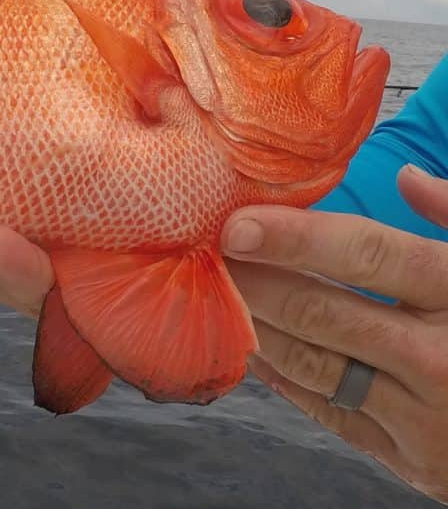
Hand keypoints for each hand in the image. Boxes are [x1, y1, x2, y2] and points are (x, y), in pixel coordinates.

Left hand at [221, 164, 447, 503]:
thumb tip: (406, 176)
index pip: (366, 256)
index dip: (294, 238)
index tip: (237, 223)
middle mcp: (441, 359)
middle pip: (323, 312)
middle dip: (256, 280)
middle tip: (209, 252)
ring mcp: (422, 417)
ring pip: (314, 364)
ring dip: (258, 325)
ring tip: (219, 289)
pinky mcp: (408, 458)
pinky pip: (328, 411)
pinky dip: (283, 377)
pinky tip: (252, 344)